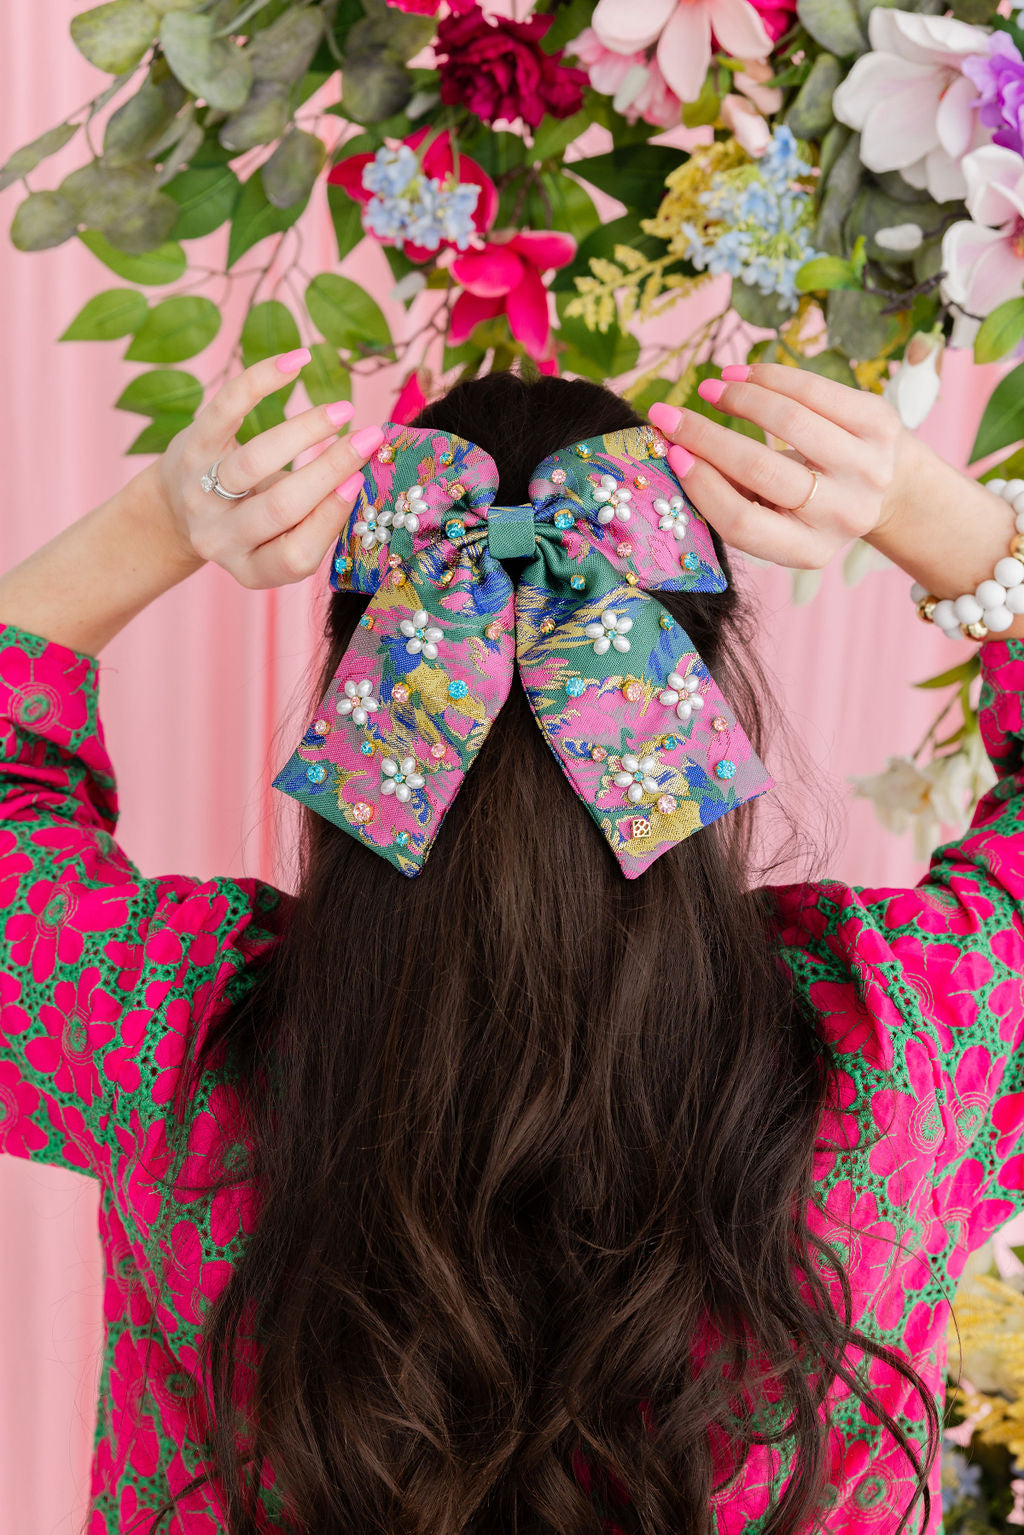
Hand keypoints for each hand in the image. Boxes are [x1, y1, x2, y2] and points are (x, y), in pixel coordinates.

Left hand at [153, 350, 383, 588]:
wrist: (176, 509)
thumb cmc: (250, 520)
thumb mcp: (278, 537)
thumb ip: (315, 518)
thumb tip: (365, 471)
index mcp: (252, 567)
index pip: (295, 556)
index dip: (329, 519)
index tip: (360, 482)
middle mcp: (221, 537)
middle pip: (279, 507)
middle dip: (328, 469)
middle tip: (369, 438)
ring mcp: (200, 493)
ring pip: (253, 462)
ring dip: (304, 431)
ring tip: (342, 411)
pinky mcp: (190, 447)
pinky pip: (227, 409)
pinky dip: (262, 380)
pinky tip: (297, 363)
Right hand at [648, 363, 916, 569]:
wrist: (890, 487)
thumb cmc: (811, 504)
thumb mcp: (778, 519)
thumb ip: (735, 497)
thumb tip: (678, 454)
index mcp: (809, 550)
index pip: (743, 523)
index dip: (702, 486)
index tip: (672, 455)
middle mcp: (842, 513)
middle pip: (761, 470)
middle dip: (706, 437)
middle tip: (668, 416)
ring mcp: (867, 467)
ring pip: (791, 422)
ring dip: (740, 399)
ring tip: (710, 388)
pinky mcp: (880, 424)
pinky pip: (816, 391)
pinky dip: (771, 377)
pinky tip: (742, 373)